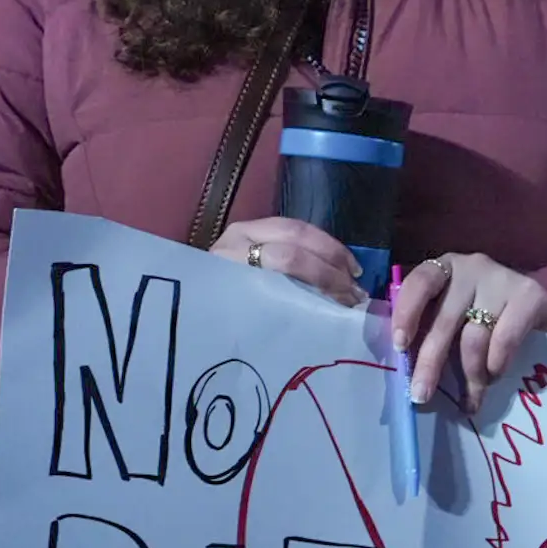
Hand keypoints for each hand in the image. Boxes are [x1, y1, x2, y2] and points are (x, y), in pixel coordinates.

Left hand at [212, 218, 366, 308]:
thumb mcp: (247, 317)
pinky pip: (295, 232)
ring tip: (353, 273)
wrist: (191, 306)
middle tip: (355, 287)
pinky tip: (336, 263)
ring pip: (298, 228)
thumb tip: (332, 315)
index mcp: (233, 259)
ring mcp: (246, 230)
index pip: (287, 257)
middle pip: (296, 236)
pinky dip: (320, 246)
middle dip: (332, 260)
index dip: (323, 276)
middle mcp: (238, 237)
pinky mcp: (255, 230)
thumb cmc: (221, 319)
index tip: (347, 299)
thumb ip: (282, 309)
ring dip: (331, 249)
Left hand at [393, 253, 546, 412]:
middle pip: (444, 319)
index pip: (420, 282)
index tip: (399, 346)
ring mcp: (502, 278)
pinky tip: (495, 376)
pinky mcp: (531, 294)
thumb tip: (407, 373)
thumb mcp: (455, 326)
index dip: (407, 312)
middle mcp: (472, 267)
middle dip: (430, 362)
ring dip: (470, 374)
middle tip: (421, 395)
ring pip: (473, 336)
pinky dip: (496, 364)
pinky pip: (504, 339)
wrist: (544, 324)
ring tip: (470, 399)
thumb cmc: (489, 327)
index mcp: (445, 271)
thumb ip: (432, 335)